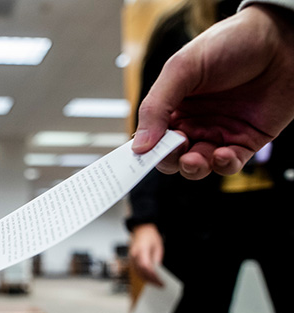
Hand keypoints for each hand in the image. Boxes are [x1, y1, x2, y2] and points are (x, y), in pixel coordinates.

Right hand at [128, 223, 163, 285]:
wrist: (141, 229)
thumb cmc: (150, 236)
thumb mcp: (158, 247)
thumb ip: (157, 259)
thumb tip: (157, 270)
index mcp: (141, 250)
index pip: (146, 268)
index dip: (153, 277)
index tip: (160, 282)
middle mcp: (134, 255)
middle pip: (140, 272)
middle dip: (150, 280)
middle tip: (159, 284)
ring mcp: (131, 257)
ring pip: (137, 273)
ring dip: (145, 279)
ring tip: (154, 282)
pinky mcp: (130, 259)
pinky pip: (135, 270)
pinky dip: (141, 275)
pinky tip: (147, 278)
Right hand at [132, 5, 293, 179]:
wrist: (281, 39)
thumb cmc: (230, 43)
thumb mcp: (181, 69)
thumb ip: (156, 107)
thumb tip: (139, 145)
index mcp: (173, 105)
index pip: (151, 136)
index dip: (143, 150)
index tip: (138, 157)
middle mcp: (194, 121)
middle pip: (171, 156)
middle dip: (168, 160)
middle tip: (173, 151)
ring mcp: (219, 132)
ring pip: (197, 166)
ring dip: (193, 168)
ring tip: (193, 160)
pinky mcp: (246, 141)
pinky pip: (229, 165)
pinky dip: (223, 165)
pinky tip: (222, 154)